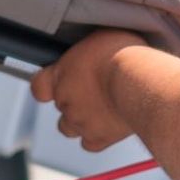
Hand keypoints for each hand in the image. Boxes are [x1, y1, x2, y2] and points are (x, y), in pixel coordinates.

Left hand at [30, 29, 146, 151]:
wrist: (141, 82)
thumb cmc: (125, 54)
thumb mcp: (103, 37)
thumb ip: (89, 48)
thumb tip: (94, 47)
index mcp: (61, 74)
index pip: (39, 86)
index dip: (46, 86)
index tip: (56, 84)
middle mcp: (65, 101)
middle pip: (61, 106)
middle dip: (75, 100)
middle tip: (96, 90)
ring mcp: (80, 122)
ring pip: (69, 128)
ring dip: (81, 120)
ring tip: (102, 109)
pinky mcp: (99, 138)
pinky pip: (90, 143)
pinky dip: (98, 136)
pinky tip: (111, 125)